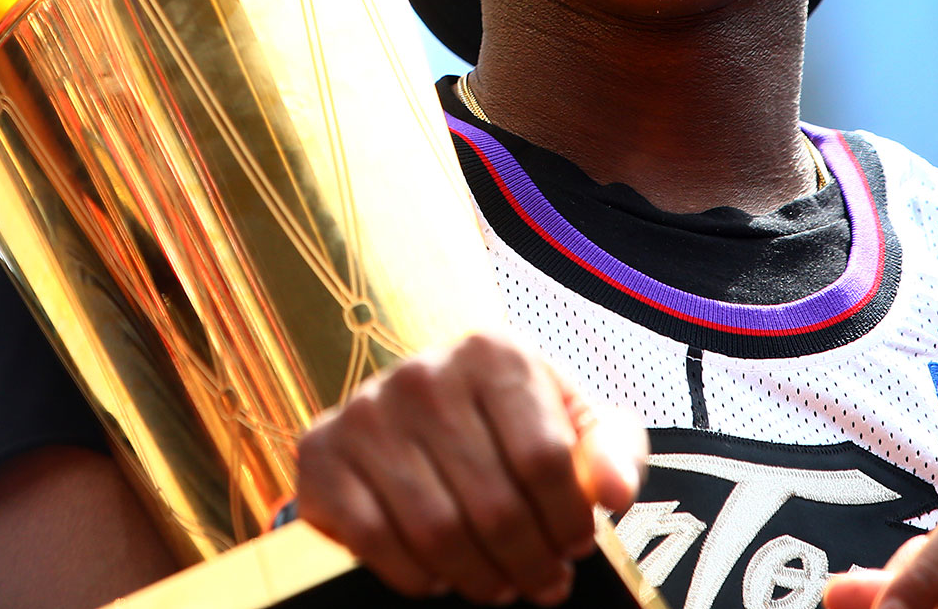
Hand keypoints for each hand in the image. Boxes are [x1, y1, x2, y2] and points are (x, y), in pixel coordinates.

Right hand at [296, 332, 645, 605]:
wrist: (417, 413)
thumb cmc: (508, 420)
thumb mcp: (572, 420)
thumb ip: (612, 448)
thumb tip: (614, 492)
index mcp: (490, 353)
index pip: (545, 458)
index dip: (568, 520)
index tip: (576, 546)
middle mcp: (421, 374)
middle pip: (492, 504)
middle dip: (529, 562)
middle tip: (543, 582)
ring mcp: (365, 413)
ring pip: (437, 531)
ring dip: (480, 578)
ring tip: (501, 583)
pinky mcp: (323, 454)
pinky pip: (376, 541)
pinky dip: (417, 575)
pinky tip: (442, 572)